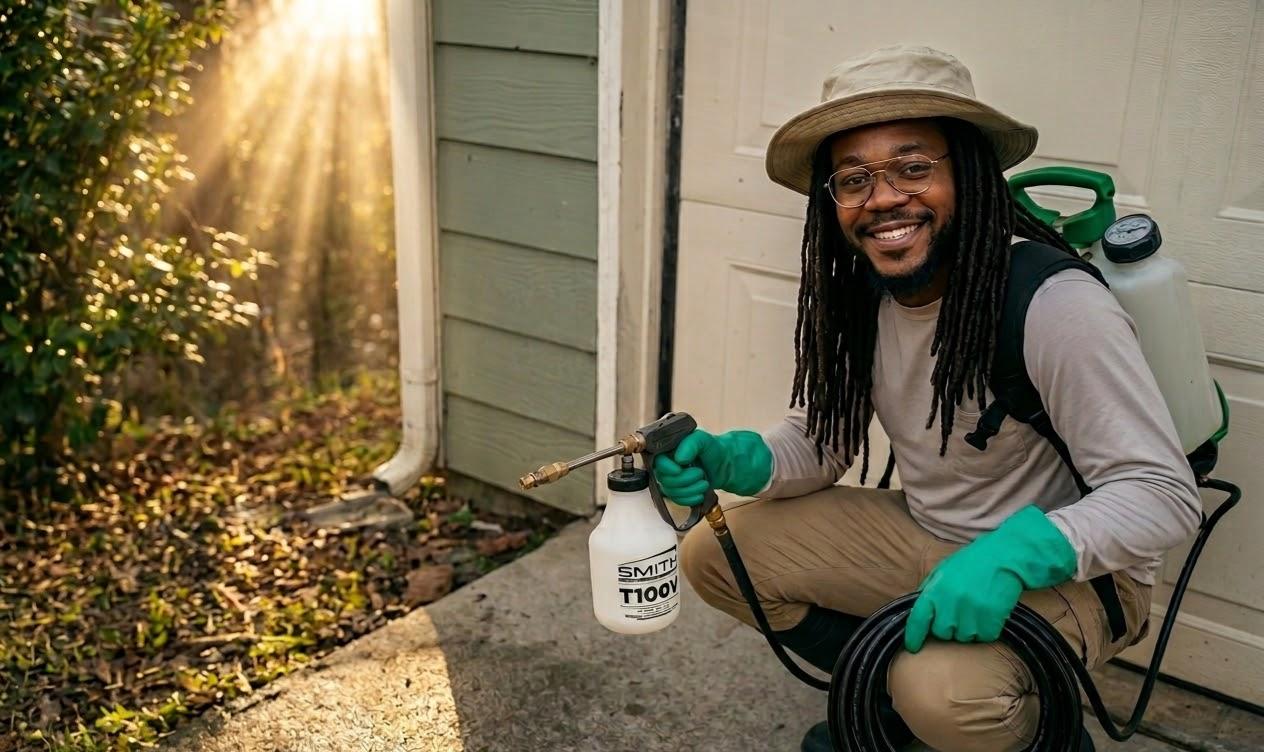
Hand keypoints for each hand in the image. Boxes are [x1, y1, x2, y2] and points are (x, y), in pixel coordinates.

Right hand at [651, 429, 772, 505]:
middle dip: (685, 479)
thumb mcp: (703, 439)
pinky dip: (690, 498)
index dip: (666, 468)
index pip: (657, 461)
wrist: (724, 464)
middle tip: (700, 473)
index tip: (679, 469)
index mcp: (669, 450)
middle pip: (664, 479)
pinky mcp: (678, 491)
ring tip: (704, 481)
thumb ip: (691, 444)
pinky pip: (677, 500)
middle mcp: (668, 465)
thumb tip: (679, 458)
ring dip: (690, 489)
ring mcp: (671, 479)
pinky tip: (700, 492)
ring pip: (671, 492)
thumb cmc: (713, 449)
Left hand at [904, 505, 1077, 651]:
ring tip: (976, 609)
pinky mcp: (991, 620)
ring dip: (969, 629)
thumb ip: (930, 590)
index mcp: (935, 590)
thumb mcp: (944, 570)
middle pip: (942, 633)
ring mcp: (971, 613)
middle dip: (948, 627)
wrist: (1005, 558)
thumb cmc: (973, 562)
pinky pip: (984, 637)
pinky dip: (987, 630)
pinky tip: (989, 613)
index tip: (913, 646)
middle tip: (960, 612)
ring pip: (964, 638)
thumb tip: (918, 610)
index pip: (917, 620)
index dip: (913, 636)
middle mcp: (950, 604)